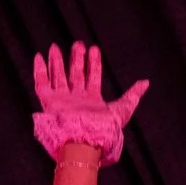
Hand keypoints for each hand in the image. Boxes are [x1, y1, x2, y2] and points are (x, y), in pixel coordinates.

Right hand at [31, 40, 148, 163]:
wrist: (85, 140)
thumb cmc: (104, 128)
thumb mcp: (123, 109)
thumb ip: (133, 95)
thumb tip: (146, 82)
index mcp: (92, 101)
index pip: (93, 77)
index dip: (94, 63)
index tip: (94, 48)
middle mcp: (76, 99)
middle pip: (75, 74)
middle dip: (77, 59)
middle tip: (78, 44)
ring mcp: (62, 100)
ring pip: (58, 76)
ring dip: (57, 62)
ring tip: (56, 46)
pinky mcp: (49, 102)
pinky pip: (42, 84)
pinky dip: (40, 70)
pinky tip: (39, 56)